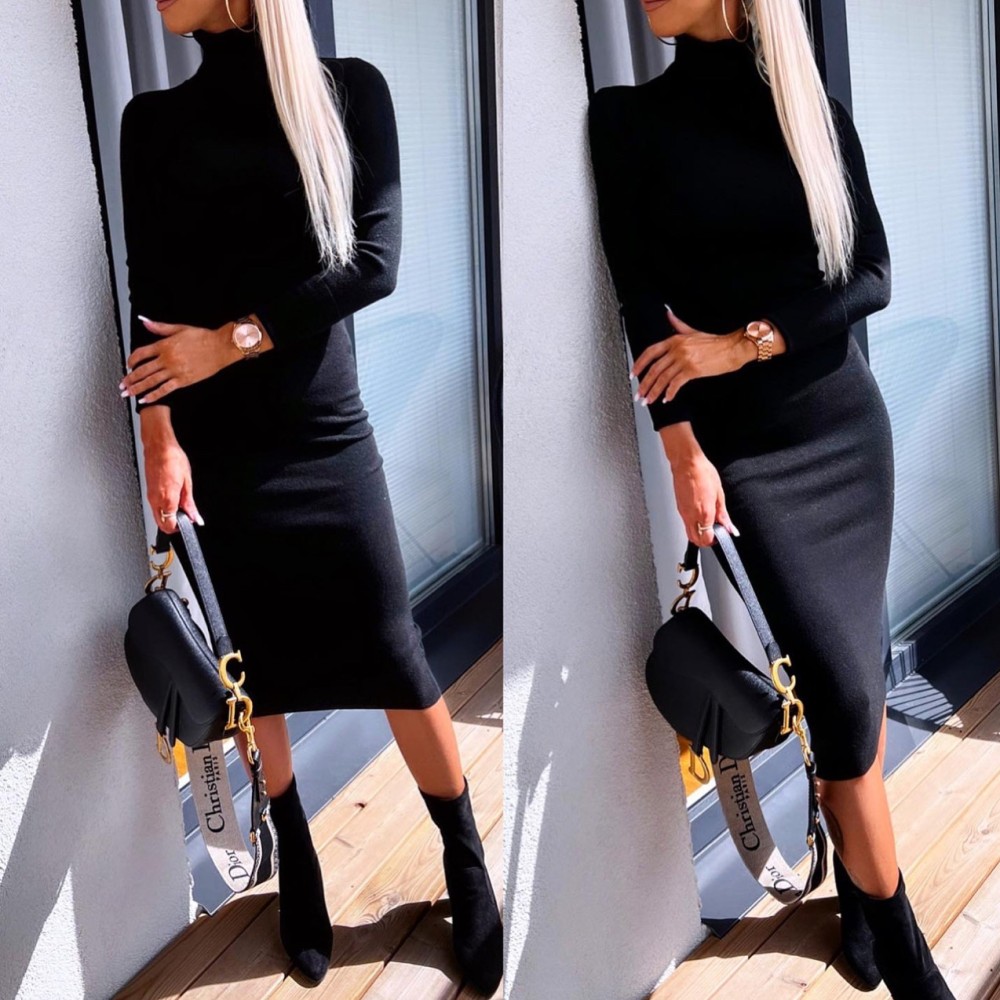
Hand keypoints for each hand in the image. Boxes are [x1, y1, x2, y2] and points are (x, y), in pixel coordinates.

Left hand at [120, 317, 241, 404]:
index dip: (131, 360)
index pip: (141, 354)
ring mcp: (174, 371)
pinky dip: (153, 396)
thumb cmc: (203, 337)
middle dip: (130, 379)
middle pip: (142, 370)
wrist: (220, 347)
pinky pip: (164, 390)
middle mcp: (167, 359)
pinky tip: (145, 400)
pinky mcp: (183, 380)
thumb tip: (144, 321)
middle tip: (122, 385)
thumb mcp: (179, 328)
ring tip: (128, 393)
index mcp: (164, 345)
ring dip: (137, 388)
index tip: (128, 365)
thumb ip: (159, 327)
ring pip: (150, 381)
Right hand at [142, 427, 203, 534]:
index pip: (169, 525)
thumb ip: (190, 503)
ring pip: (157, 516)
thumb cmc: (172, 459)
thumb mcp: (187, 482)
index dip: (180, 527)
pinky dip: (163, 508)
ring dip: (168, 515)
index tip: (188, 521)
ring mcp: (150, 496)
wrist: (159, 446)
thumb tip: (195, 517)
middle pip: (161, 523)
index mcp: (167, 498)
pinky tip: (172, 497)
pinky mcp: (148, 492)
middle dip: (173, 524)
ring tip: (179, 504)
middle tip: (184, 515)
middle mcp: (155, 500)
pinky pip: (155, 506)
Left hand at [632, 307, 755, 405]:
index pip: (650, 352)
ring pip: (662, 378)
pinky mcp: (692, 370)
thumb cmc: (715, 342)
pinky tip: (667, 399)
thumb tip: (668, 314)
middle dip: (644, 384)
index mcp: (674, 339)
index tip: (633, 375)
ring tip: (649, 401)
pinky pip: (675, 384)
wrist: (733, 348)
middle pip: (654, 369)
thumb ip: (678, 324)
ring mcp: (684, 359)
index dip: (639, 365)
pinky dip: (669, 393)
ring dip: (654, 392)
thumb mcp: (693, 331)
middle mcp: (677, 349)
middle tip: (639, 395)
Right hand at [661, 427, 739, 546]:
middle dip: (705, 540)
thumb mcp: (719, 494)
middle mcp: (691, 516)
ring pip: (689, 533)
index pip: (706, 539)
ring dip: (698, 533)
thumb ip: (723, 515)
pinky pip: (685, 523)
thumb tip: (729, 527)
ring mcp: (683, 513)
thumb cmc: (703, 473)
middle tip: (714, 532)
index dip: (715, 540)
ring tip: (707, 522)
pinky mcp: (679, 508)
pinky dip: (693, 524)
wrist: (687, 464)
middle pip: (696, 540)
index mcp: (704, 513)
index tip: (720, 534)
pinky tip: (699, 514)